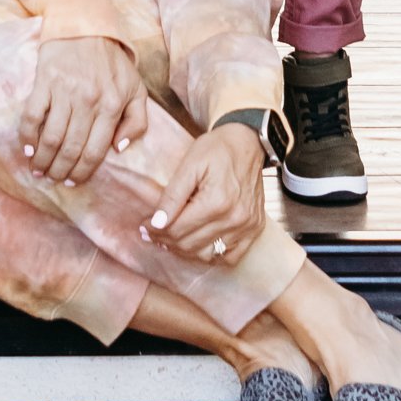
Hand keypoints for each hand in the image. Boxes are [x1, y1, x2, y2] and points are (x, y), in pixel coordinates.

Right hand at [17, 37, 147, 185]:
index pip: (95, 151)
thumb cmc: (112, 61)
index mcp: (113, 105)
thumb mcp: (136, 88)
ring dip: (43, 160)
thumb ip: (137, 121)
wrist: (86, 25)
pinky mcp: (45, 82)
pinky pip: (33, 116)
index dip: (83, 173)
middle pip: (71, 149)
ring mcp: (66, 91)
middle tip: (53, 179)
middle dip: (60, 171)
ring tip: (38, 170)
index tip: (73, 182)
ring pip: (51, 137)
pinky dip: (28, 137)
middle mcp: (90, 100)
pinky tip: (27, 149)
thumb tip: (119, 149)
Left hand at [150, 127, 266, 264]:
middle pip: (190, 245)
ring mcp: (247, 226)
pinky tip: (200, 243)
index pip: (177, 229)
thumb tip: (157, 223)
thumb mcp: (190, 164)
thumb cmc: (217, 149)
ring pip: (206, 255)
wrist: (248, 143)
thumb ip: (173, 195)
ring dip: (186, 250)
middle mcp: (234, 218)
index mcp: (217, 201)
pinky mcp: (255, 229)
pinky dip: (212, 254)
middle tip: (154, 232)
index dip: (156, 230)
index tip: (145, 226)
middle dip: (167, 241)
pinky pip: (230, 257)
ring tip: (173, 237)